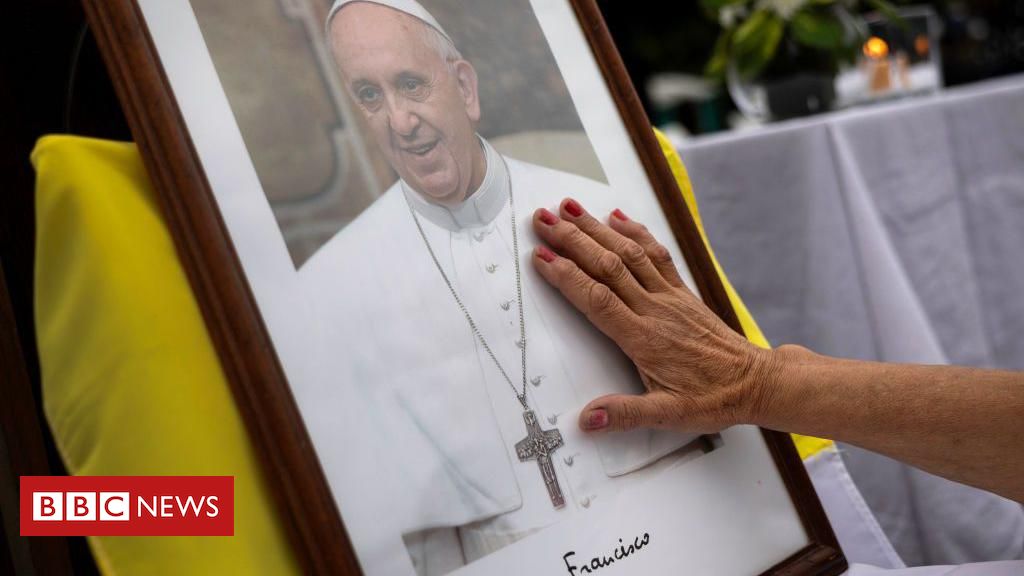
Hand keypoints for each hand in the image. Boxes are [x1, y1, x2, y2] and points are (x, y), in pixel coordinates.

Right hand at [531, 198, 777, 433]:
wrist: (755, 381)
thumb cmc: (713, 398)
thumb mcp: (669, 415)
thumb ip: (626, 414)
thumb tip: (588, 418)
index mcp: (645, 339)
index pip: (597, 299)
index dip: (567, 276)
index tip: (541, 257)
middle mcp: (655, 310)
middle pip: (607, 266)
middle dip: (573, 240)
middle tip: (543, 220)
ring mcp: (669, 296)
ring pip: (628, 253)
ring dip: (597, 228)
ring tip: (570, 209)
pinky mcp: (681, 292)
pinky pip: (655, 254)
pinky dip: (635, 231)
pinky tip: (618, 217)